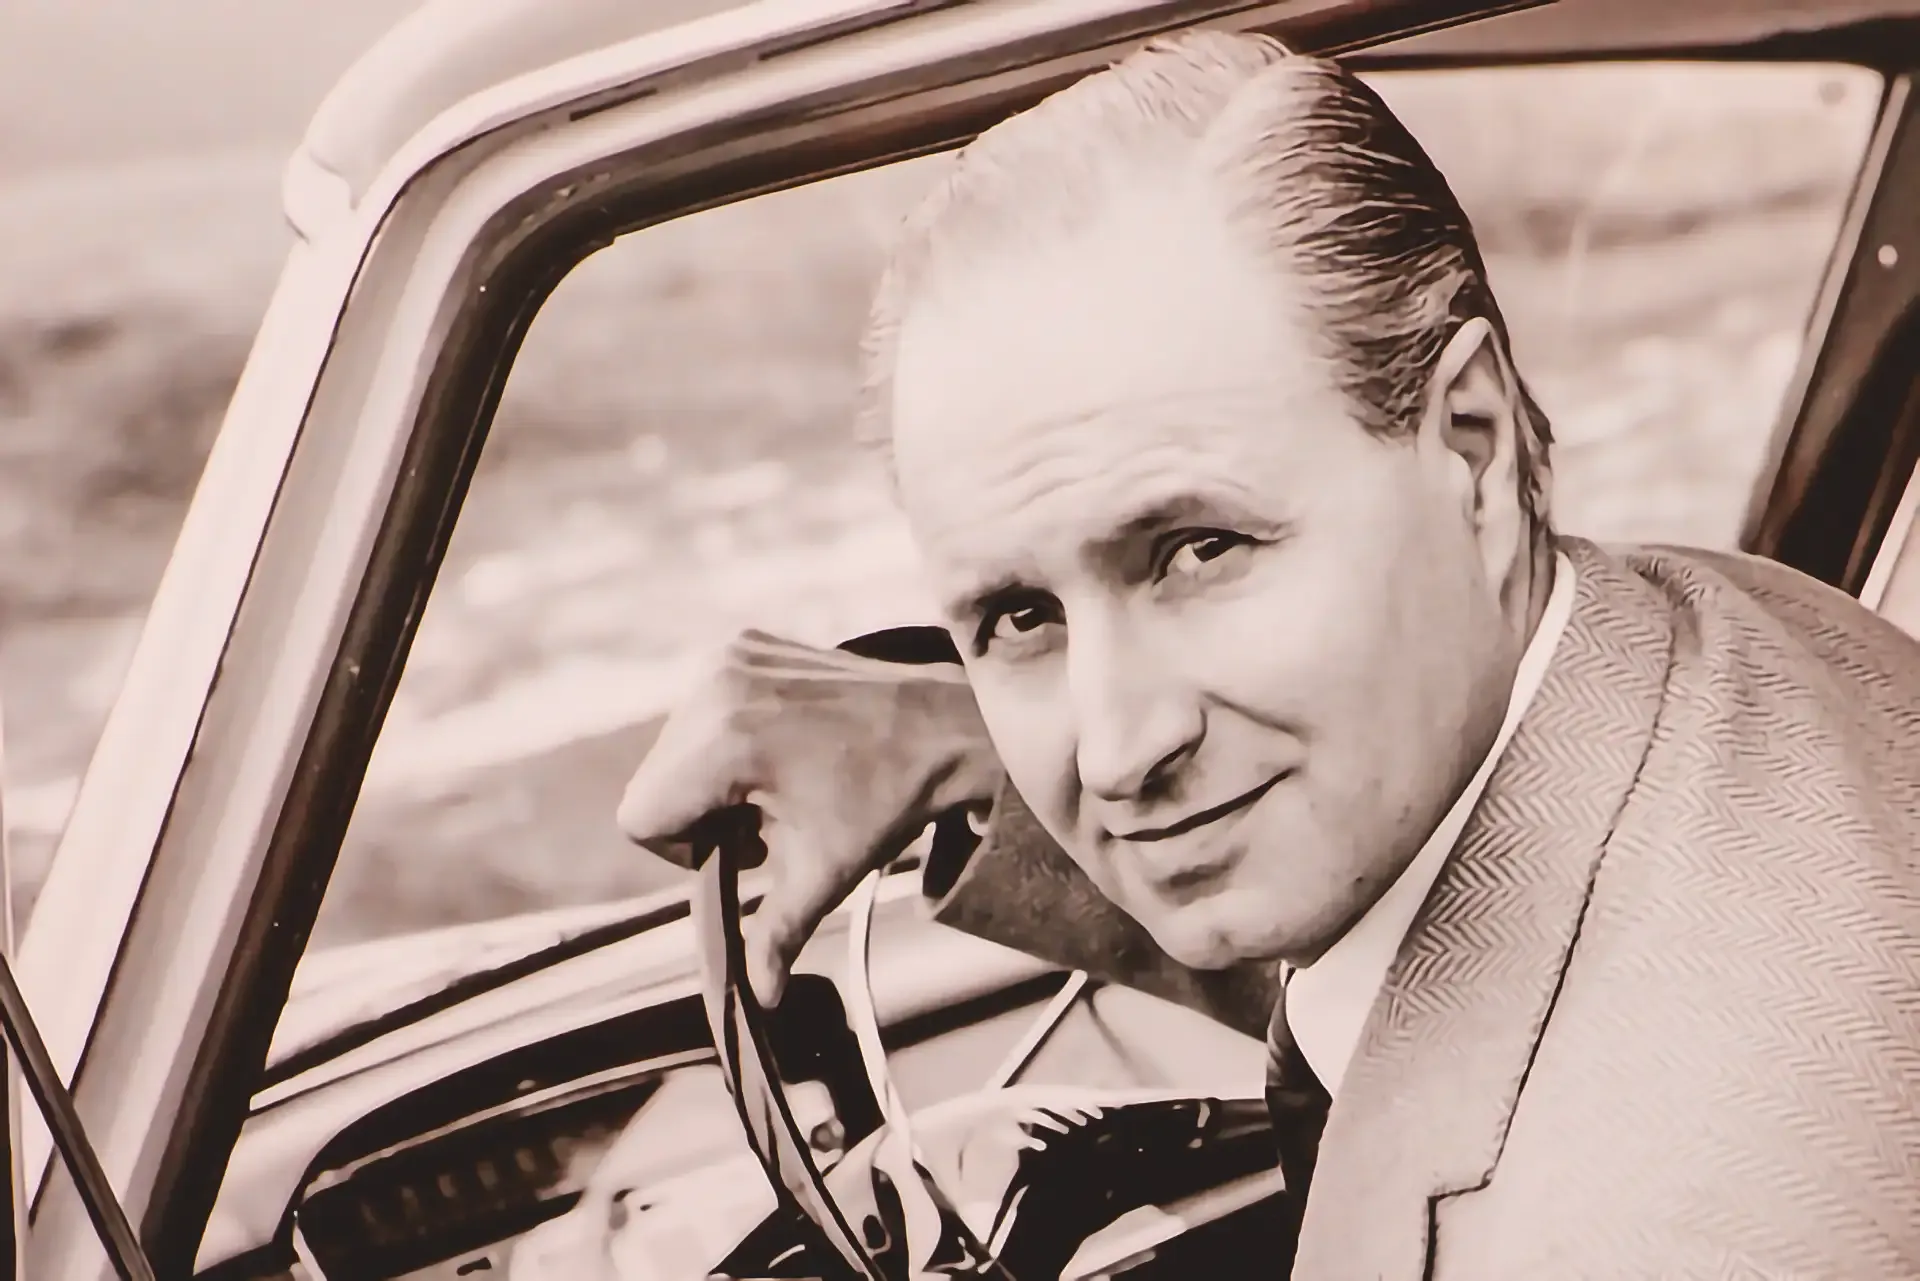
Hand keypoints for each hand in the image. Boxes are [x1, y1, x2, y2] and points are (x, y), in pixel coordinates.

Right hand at [617, 629, 999, 1004]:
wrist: (948, 726)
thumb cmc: (889, 798)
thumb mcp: (824, 873)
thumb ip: (775, 936)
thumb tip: (757, 999)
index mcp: (724, 742)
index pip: (642, 815)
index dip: (683, 851)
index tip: (744, 851)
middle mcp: (715, 687)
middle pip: (655, 781)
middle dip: (699, 815)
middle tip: (768, 826)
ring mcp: (731, 658)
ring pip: (675, 746)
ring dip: (713, 778)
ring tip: (781, 789)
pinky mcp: (747, 644)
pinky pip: (704, 709)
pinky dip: (731, 738)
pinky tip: (785, 753)